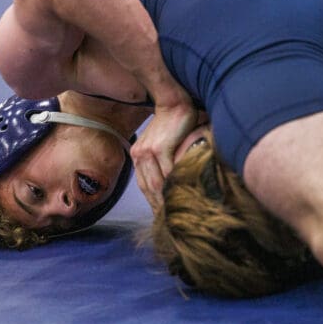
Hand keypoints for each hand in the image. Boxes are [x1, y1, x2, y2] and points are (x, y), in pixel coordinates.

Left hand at [131, 96, 196, 211]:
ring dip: (167, 200)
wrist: (174, 101)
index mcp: (138, 156)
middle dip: (160, 206)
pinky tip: (184, 194)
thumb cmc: (173, 122)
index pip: (145, 185)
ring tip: (179, 213)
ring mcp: (148, 152)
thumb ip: (163, 158)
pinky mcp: (160, 148)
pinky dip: (175, 185)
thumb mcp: (162, 142)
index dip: (154, 202)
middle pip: (149, 189)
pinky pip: (168, 172)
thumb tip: (172, 177)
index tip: (164, 215)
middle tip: (173, 221)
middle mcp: (139, 155)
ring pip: (157, 184)